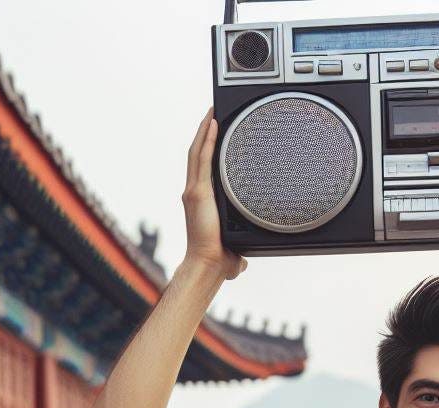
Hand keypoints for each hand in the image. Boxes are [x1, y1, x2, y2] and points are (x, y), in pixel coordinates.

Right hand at [182, 107, 246, 280]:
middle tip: (213, 114)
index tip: (215, 136)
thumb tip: (244, 261)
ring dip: (204, 130)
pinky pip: (203, 159)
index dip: (206, 150)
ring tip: (212, 112)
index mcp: (201, 202)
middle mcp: (194, 192)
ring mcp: (194, 190)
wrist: (209, 264)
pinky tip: (213, 126)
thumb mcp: (231, 250)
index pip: (203, 170)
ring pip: (197, 152)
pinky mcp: (198, 191)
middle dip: (204, 132)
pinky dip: (207, 140)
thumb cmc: (219, 260)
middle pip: (197, 154)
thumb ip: (237, 251)